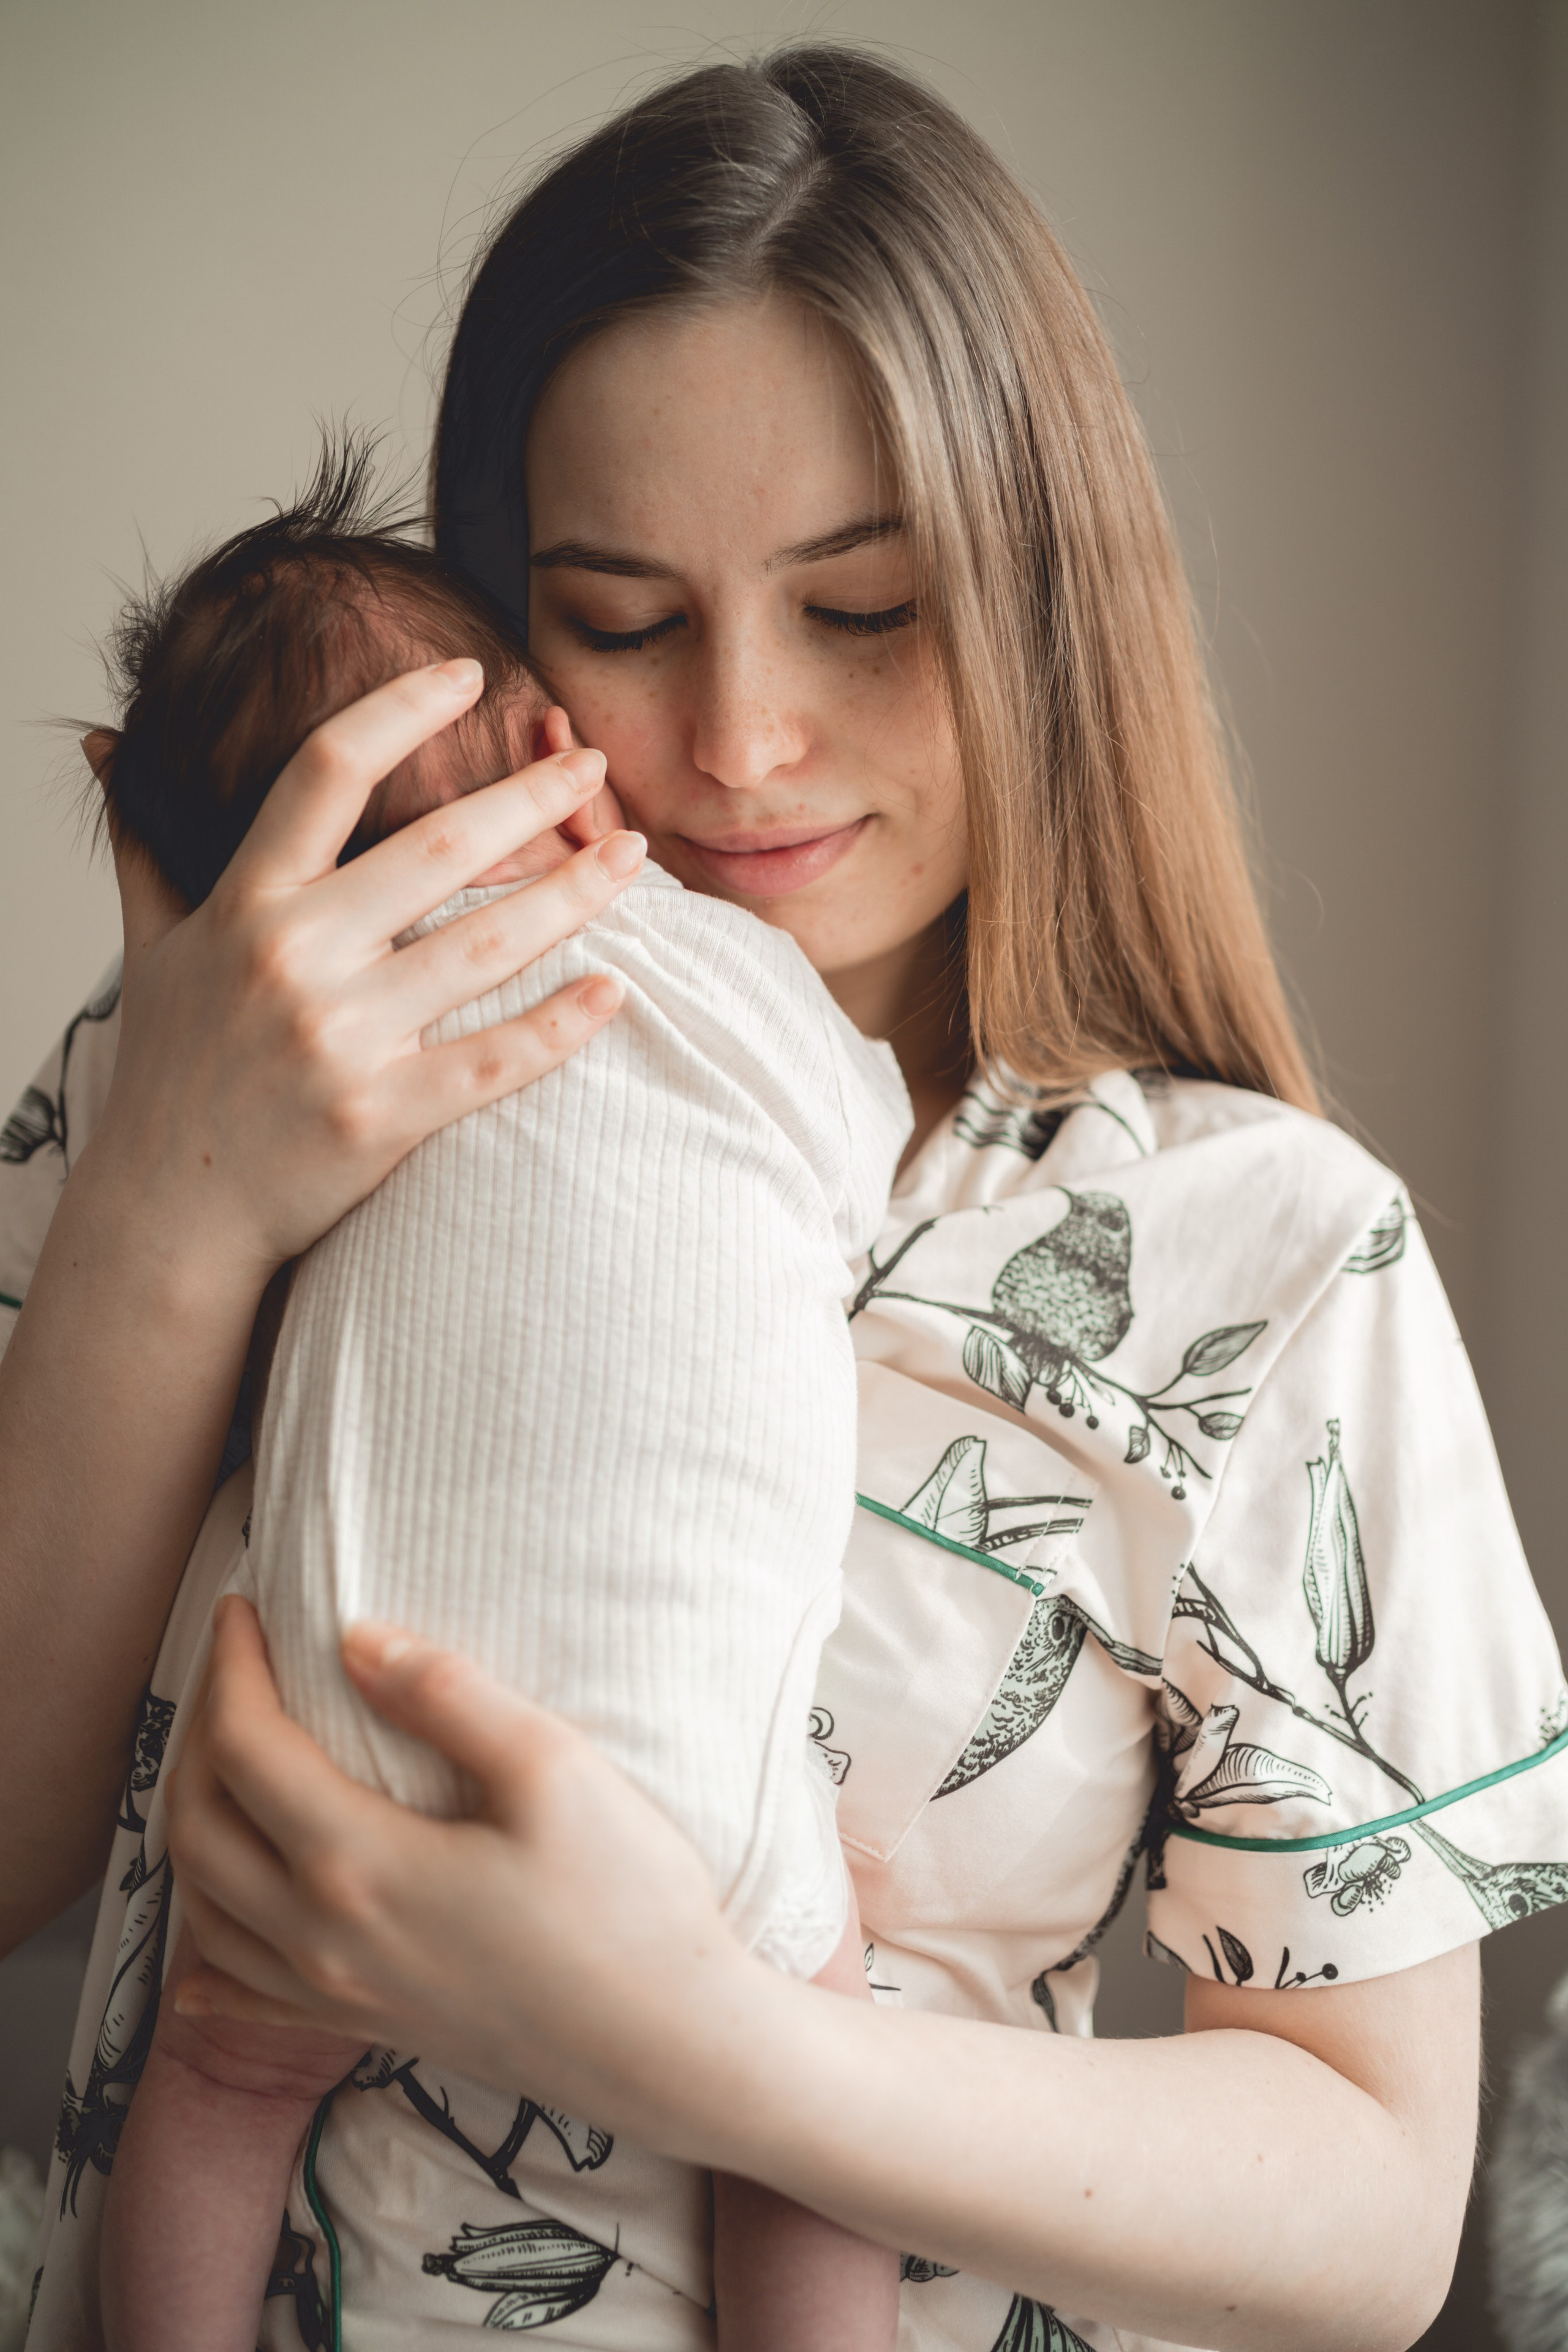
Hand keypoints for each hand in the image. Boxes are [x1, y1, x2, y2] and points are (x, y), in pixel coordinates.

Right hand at [84, 660, 645, 1291]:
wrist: (169, 1209)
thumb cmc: (174, 1072)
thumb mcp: (151, 947)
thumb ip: (143, 843)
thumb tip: (107, 749)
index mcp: (248, 902)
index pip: (328, 770)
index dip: (401, 707)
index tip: (468, 672)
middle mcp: (294, 957)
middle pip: (438, 847)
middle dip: (532, 798)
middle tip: (595, 766)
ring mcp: (340, 1039)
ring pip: (486, 945)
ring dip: (574, 894)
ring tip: (631, 858)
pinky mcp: (380, 1115)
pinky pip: (494, 1059)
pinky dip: (562, 1023)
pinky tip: (616, 989)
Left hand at [167, 1600, 757, 2150]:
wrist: (671, 2046)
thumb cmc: (629, 1904)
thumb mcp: (557, 1770)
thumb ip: (450, 1697)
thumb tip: (358, 1640)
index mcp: (362, 1865)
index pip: (246, 1748)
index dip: (230, 1667)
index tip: (243, 1608)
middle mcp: (325, 1939)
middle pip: (199, 1826)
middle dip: (196, 1733)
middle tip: (230, 1668)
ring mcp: (341, 1995)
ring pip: (206, 1910)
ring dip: (192, 1825)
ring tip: (223, 1761)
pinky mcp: (372, 2029)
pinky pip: (247, 2003)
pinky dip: (205, 1963)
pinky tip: (198, 1963)